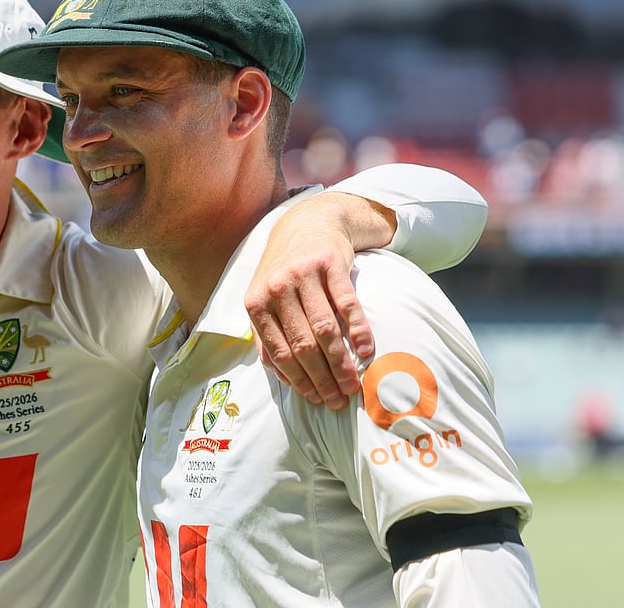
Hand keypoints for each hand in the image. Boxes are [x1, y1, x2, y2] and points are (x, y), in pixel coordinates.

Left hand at [245, 192, 387, 409]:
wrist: (307, 224)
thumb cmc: (285, 271)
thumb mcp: (264, 298)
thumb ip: (265, 334)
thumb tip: (279, 375)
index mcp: (256, 303)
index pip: (279, 352)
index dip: (299, 380)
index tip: (317, 399)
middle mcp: (277, 288)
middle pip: (303, 345)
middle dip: (323, 378)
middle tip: (339, 400)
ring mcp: (303, 275)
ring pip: (324, 329)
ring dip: (341, 362)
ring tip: (354, 383)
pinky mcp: (330, 263)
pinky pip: (347, 304)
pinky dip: (358, 330)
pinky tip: (367, 351)